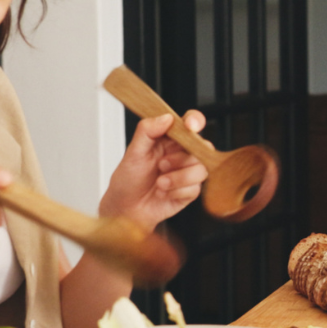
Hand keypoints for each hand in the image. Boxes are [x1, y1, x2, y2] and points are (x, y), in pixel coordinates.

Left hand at [98, 112, 208, 229]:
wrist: (126, 210)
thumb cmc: (127, 181)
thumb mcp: (132, 152)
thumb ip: (147, 131)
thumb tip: (166, 118)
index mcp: (169, 140)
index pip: (190, 123)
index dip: (195, 121)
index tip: (190, 126)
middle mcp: (181, 154)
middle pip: (201, 148)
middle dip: (180, 159)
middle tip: (161, 164)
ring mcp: (188, 173)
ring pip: (200, 170)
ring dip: (177, 178)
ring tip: (160, 183)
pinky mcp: (190, 191)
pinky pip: (195, 188)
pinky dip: (176, 191)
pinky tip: (163, 193)